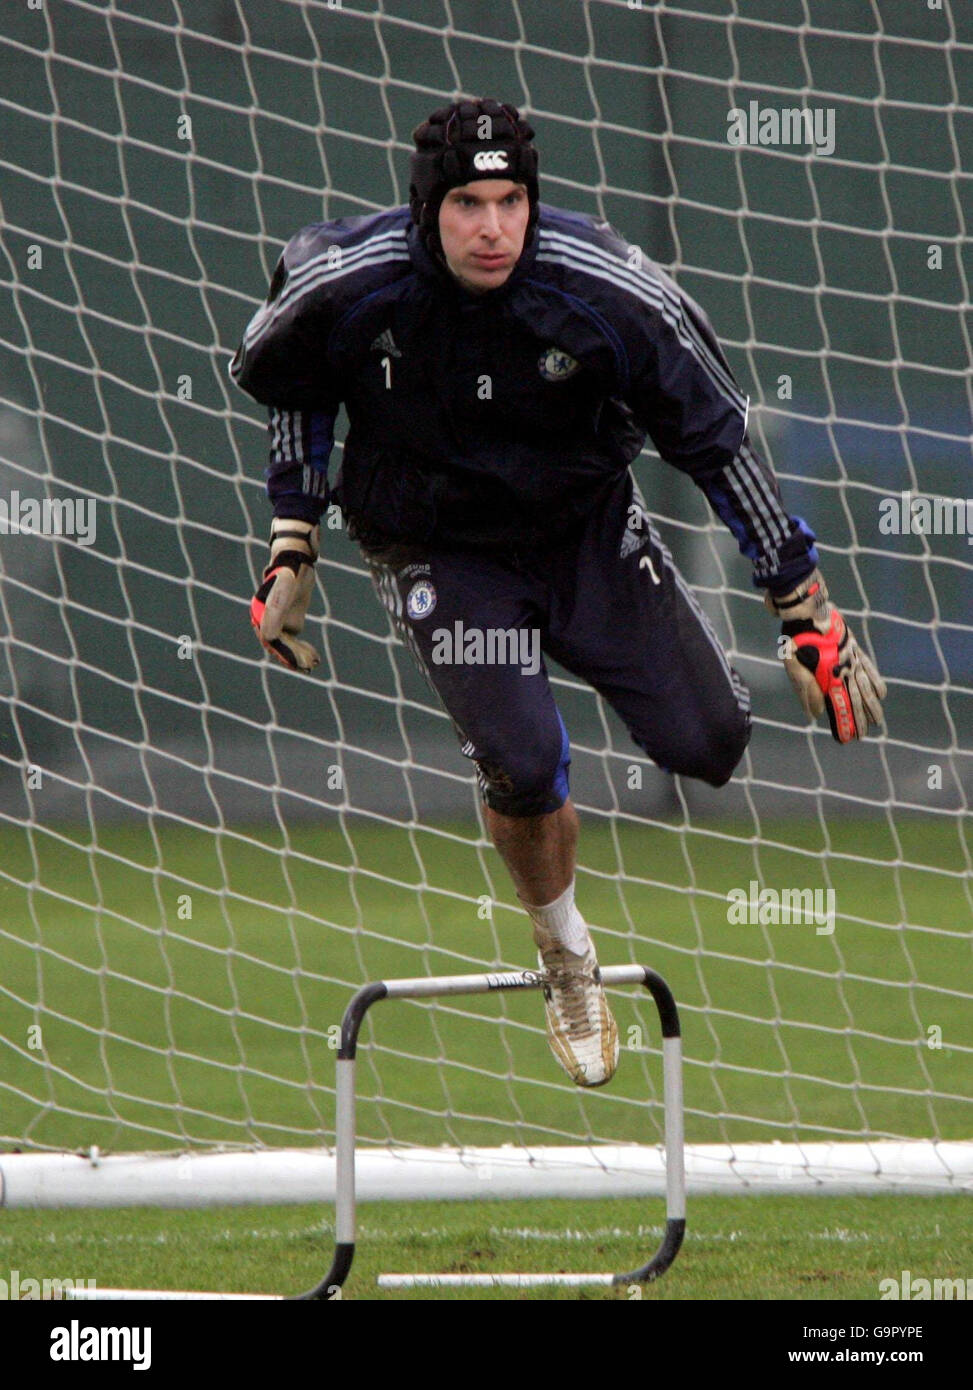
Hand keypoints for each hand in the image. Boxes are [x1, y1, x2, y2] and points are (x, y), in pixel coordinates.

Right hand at [250, 520, 320, 670]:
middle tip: (308, 667)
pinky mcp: (290, 623)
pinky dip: (303, 650)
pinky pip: (295, 641)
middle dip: (294, 658)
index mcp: (260, 616)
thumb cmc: (288, 574)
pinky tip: (315, 658)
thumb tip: (268, 638)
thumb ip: (276, 611)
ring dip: (299, 657)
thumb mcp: (284, 591)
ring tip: (313, 665)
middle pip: (279, 646)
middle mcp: (266, 622)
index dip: (283, 654)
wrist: (297, 563)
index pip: (270, 641)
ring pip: (288, 646)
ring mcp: (279, 624)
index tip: (296, 663)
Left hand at [766, 568, 885, 741]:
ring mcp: (852, 658)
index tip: (845, 740)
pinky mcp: (854, 648)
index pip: (838, 705)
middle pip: (854, 699)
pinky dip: (875, 681)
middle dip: (858, 719)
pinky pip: (868, 668)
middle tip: (861, 737)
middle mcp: (844, 668)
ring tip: (877, 721)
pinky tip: (881, 694)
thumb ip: (805, 689)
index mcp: (827, 675)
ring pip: (865, 686)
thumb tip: (816, 714)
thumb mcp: (792, 665)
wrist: (807, 609)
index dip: (843, 723)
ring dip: (870, 706)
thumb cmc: (795, 638)